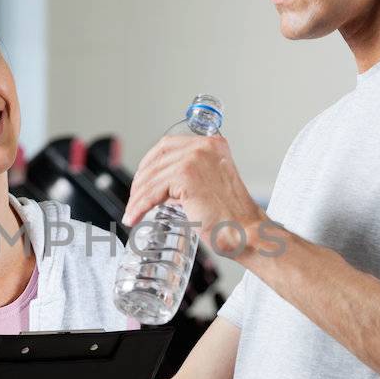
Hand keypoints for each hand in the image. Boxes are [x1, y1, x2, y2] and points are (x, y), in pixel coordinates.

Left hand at [120, 133, 268, 258]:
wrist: (247, 233)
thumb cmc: (233, 219)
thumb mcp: (212, 187)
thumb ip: (191, 180)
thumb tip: (164, 187)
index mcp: (212, 145)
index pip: (169, 145)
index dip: (150, 161)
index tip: (141, 179)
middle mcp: (203, 147)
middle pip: (157, 158)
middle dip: (140, 179)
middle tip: (134, 198)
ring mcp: (194, 159)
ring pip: (152, 177)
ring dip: (137, 197)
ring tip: (132, 212)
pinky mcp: (186, 176)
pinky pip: (153, 191)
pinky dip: (139, 205)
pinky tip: (134, 216)